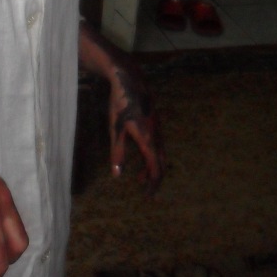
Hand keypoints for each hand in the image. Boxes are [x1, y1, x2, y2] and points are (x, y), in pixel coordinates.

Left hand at [107, 63, 163, 192]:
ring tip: (140, 176)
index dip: (153, 184)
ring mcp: (158, 127)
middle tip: (147, 190)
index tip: (147, 196)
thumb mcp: (115, 130)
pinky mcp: (155, 121)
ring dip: (152, 166)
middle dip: (155, 178)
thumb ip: (118, 152)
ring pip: (160, 153)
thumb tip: (117, 175)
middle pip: (162, 163)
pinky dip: (152, 155)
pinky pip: (158, 144)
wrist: (130, 80)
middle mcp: (157, 135)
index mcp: (148, 140)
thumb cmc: (120, 104)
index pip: (156, 169)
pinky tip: (142, 153)